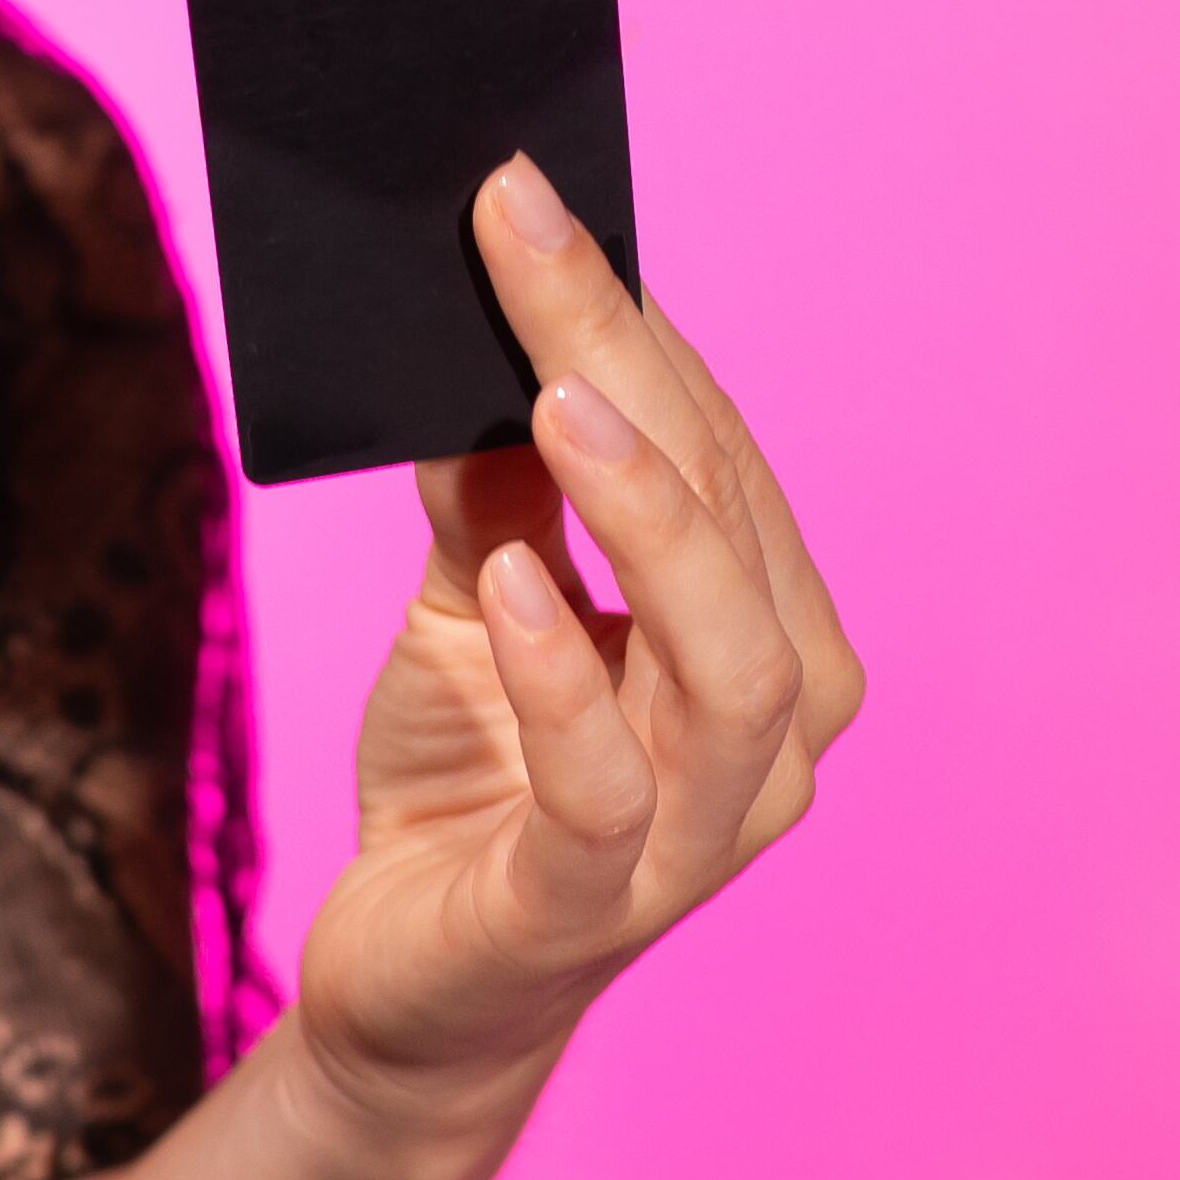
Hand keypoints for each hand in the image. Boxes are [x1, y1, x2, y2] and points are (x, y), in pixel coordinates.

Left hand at [291, 156, 864, 1179]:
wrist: (407, 981)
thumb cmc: (471, 770)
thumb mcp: (467, 594)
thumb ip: (496, 479)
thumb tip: (484, 324)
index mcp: (768, 638)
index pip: (721, 455)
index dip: (630, 324)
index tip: (530, 197)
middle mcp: (772, 739)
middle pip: (732, 531)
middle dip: (631, 374)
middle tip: (527, 245)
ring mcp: (699, 835)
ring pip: (731, 666)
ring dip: (650, 517)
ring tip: (555, 400)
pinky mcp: (595, 909)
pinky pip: (609, 792)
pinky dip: (566, 677)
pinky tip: (508, 585)